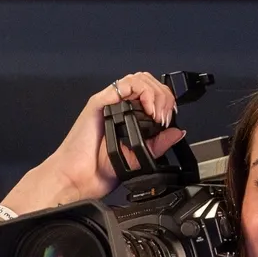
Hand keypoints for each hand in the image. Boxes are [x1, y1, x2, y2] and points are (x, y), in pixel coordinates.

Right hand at [23, 72, 187, 204]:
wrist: (79, 177)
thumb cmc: (99, 169)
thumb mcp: (139, 156)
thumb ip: (159, 143)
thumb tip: (178, 132)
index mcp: (128, 117)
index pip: (153, 95)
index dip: (166, 101)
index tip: (169, 119)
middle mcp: (119, 106)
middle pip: (149, 83)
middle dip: (164, 97)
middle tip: (165, 118)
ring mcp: (110, 103)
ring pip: (140, 79)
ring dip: (155, 93)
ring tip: (157, 114)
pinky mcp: (100, 102)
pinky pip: (125, 84)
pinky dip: (143, 92)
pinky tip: (147, 110)